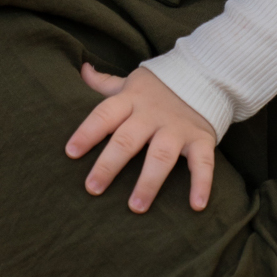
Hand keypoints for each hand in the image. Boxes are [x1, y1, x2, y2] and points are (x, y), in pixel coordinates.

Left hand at [66, 63, 218, 211]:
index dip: (87, 132)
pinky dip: (202, 184)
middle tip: (93, 189)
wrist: (206, 74)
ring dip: (148, 182)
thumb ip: (105, 82)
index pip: (104, 115)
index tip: (71, 152)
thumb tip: (81, 69)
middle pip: (127, 140)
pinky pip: (203, 163)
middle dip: (109, 165)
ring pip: (161, 156)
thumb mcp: (132, 81)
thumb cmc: (160, 87)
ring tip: (136, 207)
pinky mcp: (201, 139)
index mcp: (131, 100)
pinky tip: (196, 205)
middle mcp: (152, 114)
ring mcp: (178, 128)